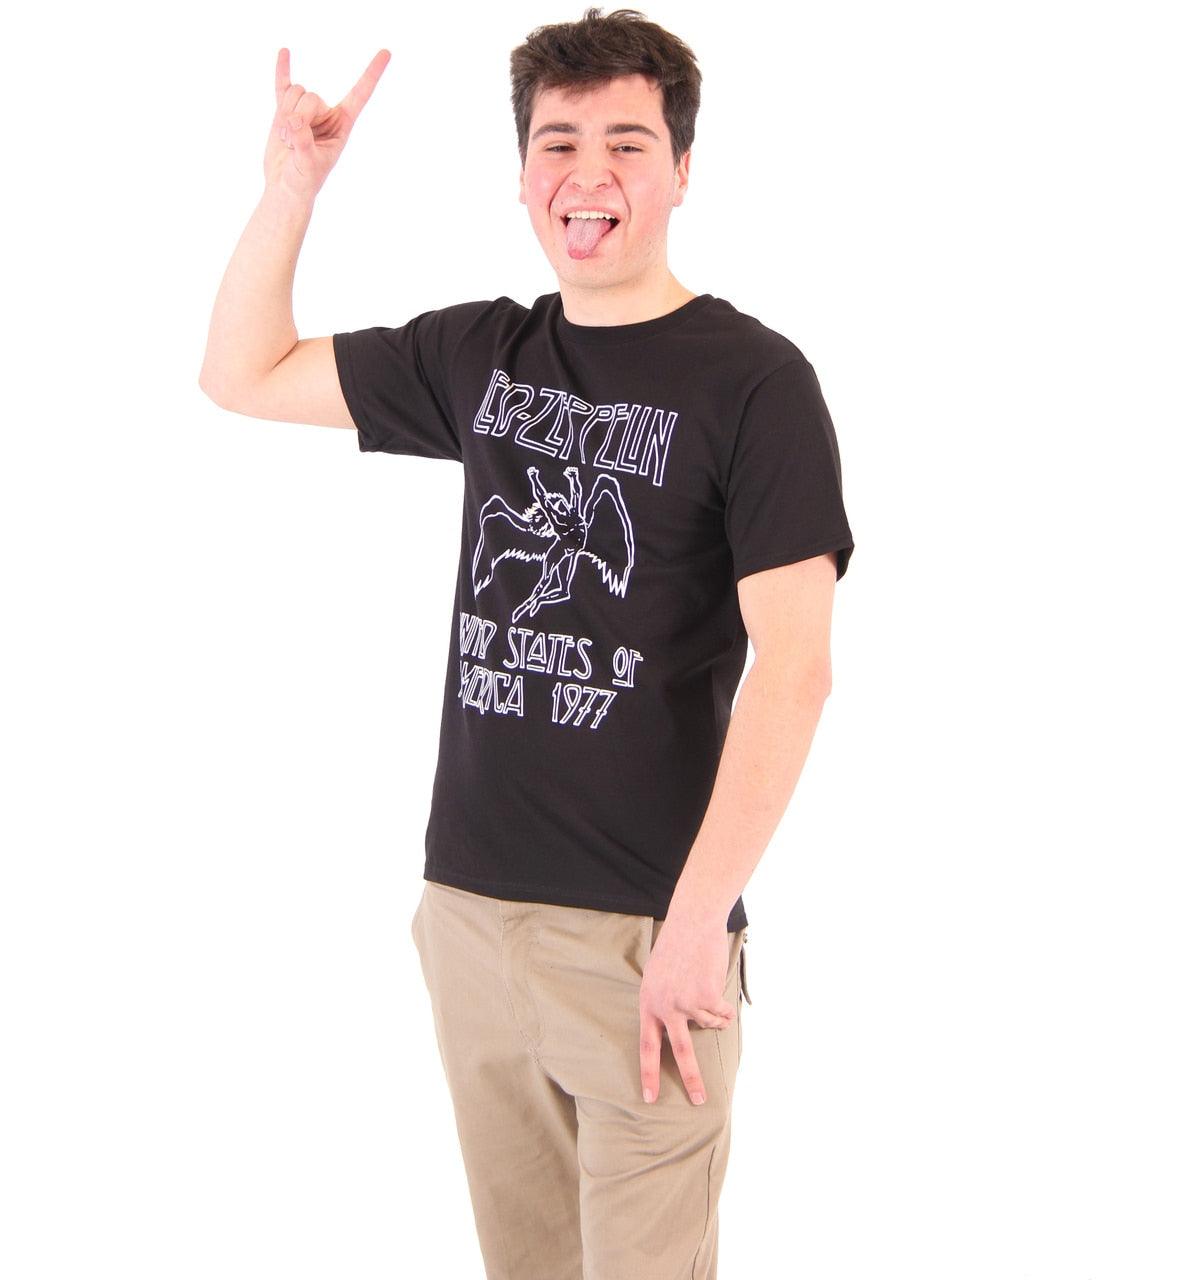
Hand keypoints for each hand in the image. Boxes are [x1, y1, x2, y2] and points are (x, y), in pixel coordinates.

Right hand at [264, 47, 390, 200]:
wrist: (284, 187)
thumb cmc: (303, 181)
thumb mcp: (308, 165)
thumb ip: (304, 142)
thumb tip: (293, 121)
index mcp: (342, 125)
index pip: (360, 94)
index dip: (372, 74)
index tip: (386, 52)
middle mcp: (326, 114)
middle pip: (311, 96)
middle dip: (297, 116)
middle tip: (293, 142)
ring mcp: (305, 111)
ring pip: (294, 92)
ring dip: (284, 114)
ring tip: (286, 139)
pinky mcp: (285, 111)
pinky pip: (283, 85)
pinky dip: (282, 70)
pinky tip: (285, 52)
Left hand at [638, 916, 735, 1104]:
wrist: (692, 923)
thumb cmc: (675, 946)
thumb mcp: (657, 976)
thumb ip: (661, 1003)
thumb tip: (672, 1029)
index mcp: (648, 1003)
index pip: (647, 1046)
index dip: (649, 1073)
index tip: (649, 1097)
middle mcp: (665, 1007)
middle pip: (679, 1052)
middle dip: (690, 1078)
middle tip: (698, 1101)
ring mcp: (687, 1003)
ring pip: (708, 1024)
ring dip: (715, 1014)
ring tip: (708, 989)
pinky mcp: (707, 997)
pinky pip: (723, 1014)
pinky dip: (726, 1008)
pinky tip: (717, 986)